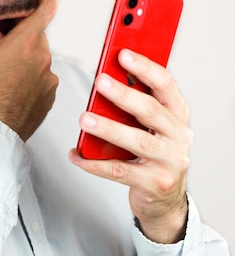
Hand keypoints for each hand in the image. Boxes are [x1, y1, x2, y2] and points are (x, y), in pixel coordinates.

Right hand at [0, 0, 58, 141]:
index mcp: (26, 42)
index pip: (48, 7)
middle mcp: (43, 57)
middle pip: (38, 33)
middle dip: (22, 32)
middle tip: (1, 38)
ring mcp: (49, 77)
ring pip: (39, 56)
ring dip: (26, 56)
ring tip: (3, 66)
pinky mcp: (50, 94)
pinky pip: (43, 76)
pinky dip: (31, 76)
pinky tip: (12, 84)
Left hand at [69, 49, 192, 243]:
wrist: (165, 202)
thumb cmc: (153, 156)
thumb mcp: (152, 128)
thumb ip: (136, 108)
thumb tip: (107, 82)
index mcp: (178, 116)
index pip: (166, 85)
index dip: (145, 68)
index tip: (123, 54)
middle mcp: (179, 138)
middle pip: (151, 111)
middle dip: (124, 94)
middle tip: (100, 81)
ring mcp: (169, 163)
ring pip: (137, 141)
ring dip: (109, 128)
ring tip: (85, 119)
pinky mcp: (154, 184)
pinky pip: (120, 171)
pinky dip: (95, 163)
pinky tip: (77, 155)